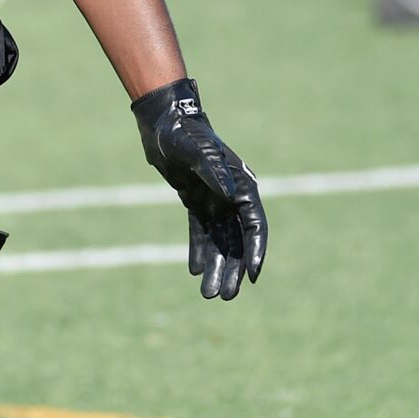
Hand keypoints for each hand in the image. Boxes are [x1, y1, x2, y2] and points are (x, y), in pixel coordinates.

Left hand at [133, 77, 267, 300]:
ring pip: (219, 241)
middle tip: (226, 297)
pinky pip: (200, 231)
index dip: (256, 252)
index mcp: (240, 185)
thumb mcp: (196, 151)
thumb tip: (229, 196)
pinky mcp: (196, 200)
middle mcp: (231, 195)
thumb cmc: (182, 132)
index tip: (253, 277)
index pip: (254, 225)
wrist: (163, 121)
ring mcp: (214, 198)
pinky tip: (195, 271)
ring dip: (217, 267)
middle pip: (238, 240)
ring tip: (209, 295)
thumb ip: (213, 171)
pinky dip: (199, 250)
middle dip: (234, 269)